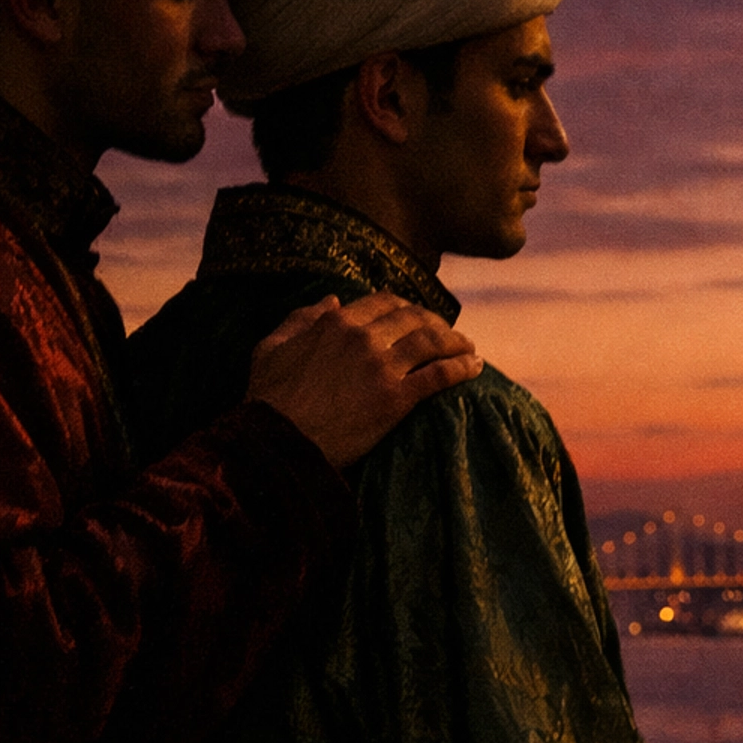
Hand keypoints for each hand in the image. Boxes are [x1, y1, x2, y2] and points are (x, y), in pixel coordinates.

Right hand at [247, 293, 481, 468]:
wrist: (275, 441)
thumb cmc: (267, 398)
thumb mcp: (271, 347)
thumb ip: (301, 318)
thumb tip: (332, 300)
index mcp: (336, 323)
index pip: (382, 302)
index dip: (404, 306)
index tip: (415, 315)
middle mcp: (363, 338)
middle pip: (413, 318)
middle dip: (435, 322)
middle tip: (448, 333)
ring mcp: (382, 367)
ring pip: (431, 342)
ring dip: (455, 342)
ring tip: (469, 348)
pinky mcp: (396, 399)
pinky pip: (439, 375)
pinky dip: (461, 368)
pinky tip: (474, 368)